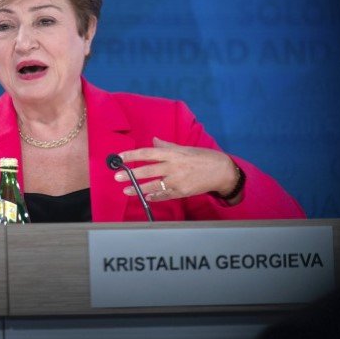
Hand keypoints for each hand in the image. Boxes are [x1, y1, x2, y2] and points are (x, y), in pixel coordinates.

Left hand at [115, 137, 240, 203]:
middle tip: (117, 177)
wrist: (222, 172)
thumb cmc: (203, 157)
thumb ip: (167, 146)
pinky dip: (154, 197)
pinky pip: (164, 196)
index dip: (132, 155)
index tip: (120, 157)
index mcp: (173, 154)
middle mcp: (174, 167)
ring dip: (138, 189)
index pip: (148, 153)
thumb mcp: (185, 148)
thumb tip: (153, 141)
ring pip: (153, 186)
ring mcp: (177, 181)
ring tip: (126, 191)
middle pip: (148, 171)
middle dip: (131, 175)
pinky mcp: (182, 192)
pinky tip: (146, 197)